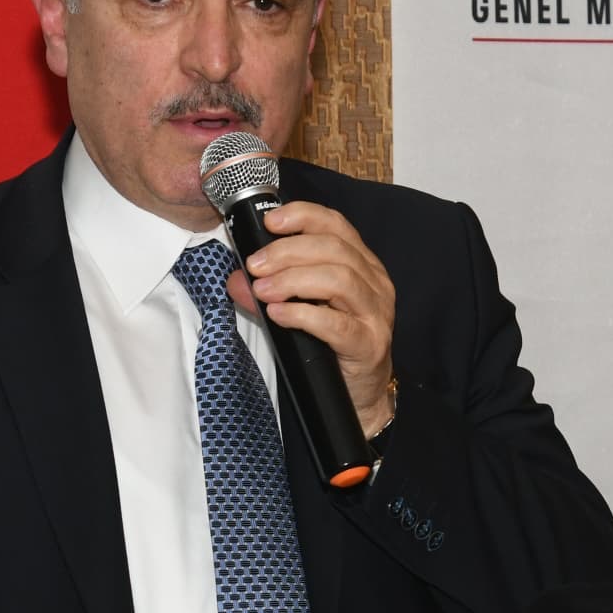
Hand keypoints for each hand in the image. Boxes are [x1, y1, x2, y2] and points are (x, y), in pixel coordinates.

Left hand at [226, 201, 396, 432]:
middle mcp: (375, 283)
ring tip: (263, 290)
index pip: (337, 225)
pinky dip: (303, 314)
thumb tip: (236, 278)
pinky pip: (337, 324)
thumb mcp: (302, 309)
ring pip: (339, 280)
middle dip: (288, 252)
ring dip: (293, 280)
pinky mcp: (369, 344)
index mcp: (362, 264)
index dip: (303, 216)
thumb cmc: (332, 346)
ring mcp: (376, 314)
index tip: (270, 222)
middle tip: (255, 265)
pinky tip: (278, 315)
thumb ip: (270, 289)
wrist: (360, 396)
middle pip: (334, 250)